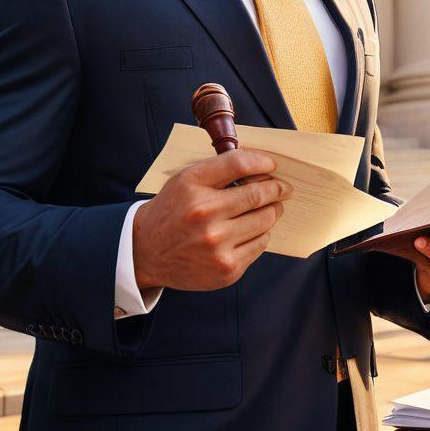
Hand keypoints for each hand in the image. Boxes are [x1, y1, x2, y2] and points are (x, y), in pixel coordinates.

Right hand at [132, 149, 291, 291]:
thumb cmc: (172, 210)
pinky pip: (260, 244)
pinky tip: (253, 229)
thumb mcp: (186, 180)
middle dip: (277, 188)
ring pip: (264, 220)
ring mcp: (217, 244)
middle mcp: (204, 214)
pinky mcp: (226, 268)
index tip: (271, 165)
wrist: (146, 252)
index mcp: (192, 185)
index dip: (261, 162)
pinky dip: (262, 234)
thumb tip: (260, 165)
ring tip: (271, 208)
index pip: (238, 164)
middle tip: (283, 187)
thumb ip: (219, 169)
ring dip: (272, 211)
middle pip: (258, 194)